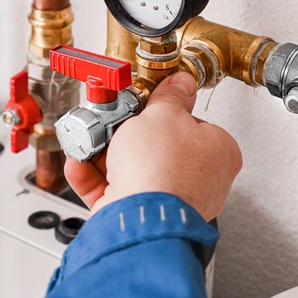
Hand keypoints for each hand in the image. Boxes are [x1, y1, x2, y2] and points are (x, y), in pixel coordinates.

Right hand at [66, 72, 241, 220]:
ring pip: (130, 169)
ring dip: (103, 154)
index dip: (162, 114)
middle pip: (154, 147)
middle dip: (125, 135)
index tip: (143, 106)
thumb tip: (181, 83)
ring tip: (89, 141)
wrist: (139, 215)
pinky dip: (92, 177)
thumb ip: (170, 96)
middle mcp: (197, 180)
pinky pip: (112, 190)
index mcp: (217, 154)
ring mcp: (166, 199)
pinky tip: (79, 162)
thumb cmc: (162, 170)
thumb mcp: (164, 114)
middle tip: (110, 123)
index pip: (190, 124)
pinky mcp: (138, 214)